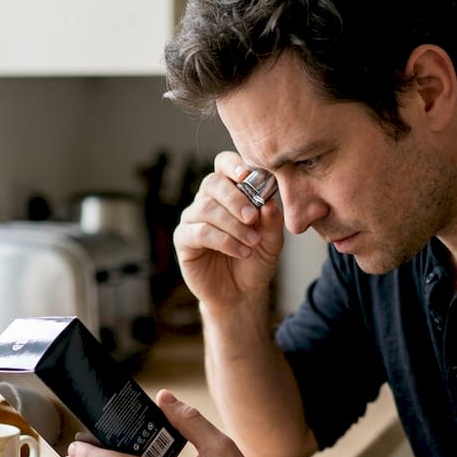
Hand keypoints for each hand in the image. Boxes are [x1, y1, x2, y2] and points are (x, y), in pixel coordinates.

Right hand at [173, 152, 284, 308]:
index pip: (224, 164)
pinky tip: (241, 251)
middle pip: (212, 182)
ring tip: (252, 242)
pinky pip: (200, 232)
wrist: (242, 292)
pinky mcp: (184, 240)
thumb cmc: (256, 260)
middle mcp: (207, 200)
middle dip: (235, 198)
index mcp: (229, 192)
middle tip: (253, 217)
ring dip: (233, 225)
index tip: (248, 176)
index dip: (233, 165)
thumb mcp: (272, 240)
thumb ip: (272, 220)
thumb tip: (269, 202)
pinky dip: (224, 241)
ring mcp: (193, 219)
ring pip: (207, 208)